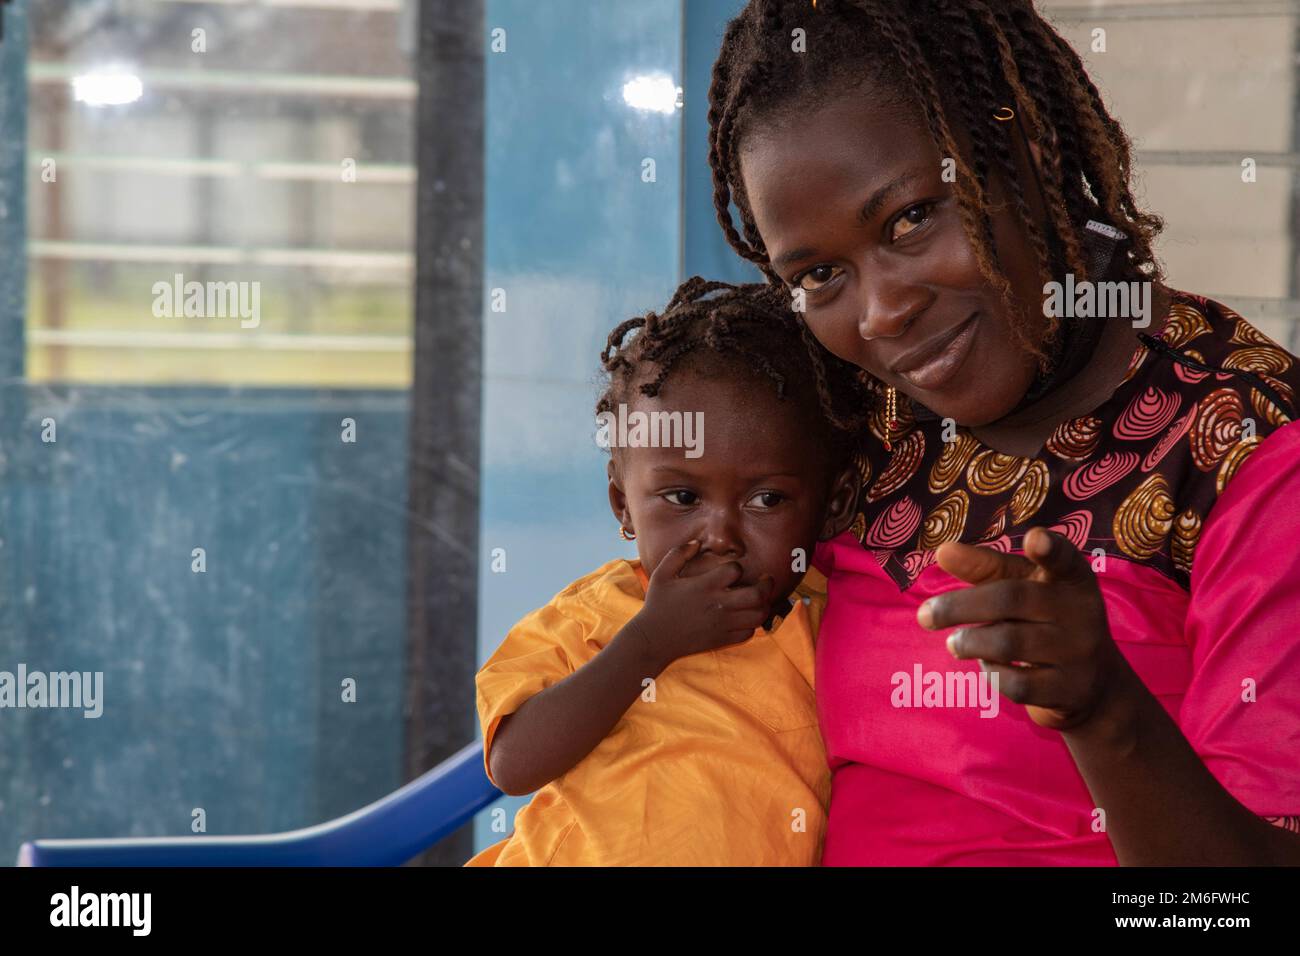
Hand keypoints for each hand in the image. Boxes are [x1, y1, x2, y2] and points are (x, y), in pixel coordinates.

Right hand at [627, 539, 774, 668]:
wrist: (654, 639)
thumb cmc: (658, 604)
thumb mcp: (661, 574)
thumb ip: (678, 553)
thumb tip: (697, 543)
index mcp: (704, 586)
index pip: (735, 570)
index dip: (737, 567)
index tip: (732, 570)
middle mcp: (718, 605)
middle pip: (757, 595)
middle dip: (766, 584)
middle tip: (766, 579)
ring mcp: (722, 624)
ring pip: (758, 615)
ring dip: (764, 605)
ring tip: (761, 598)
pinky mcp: (722, 640)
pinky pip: (749, 632)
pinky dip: (752, 624)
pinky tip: (746, 617)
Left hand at [916, 527, 1135, 730]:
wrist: (1095, 685)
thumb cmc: (1044, 620)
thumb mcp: (1023, 588)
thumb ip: (985, 568)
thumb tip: (942, 552)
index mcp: (1072, 579)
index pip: (1065, 559)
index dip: (1051, 549)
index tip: (1035, 537)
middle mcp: (1083, 612)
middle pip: (1011, 599)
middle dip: (959, 606)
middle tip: (924, 615)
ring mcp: (1080, 653)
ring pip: (1008, 643)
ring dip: (969, 642)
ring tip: (955, 643)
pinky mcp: (1070, 690)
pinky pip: (1016, 684)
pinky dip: (991, 674)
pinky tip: (988, 665)